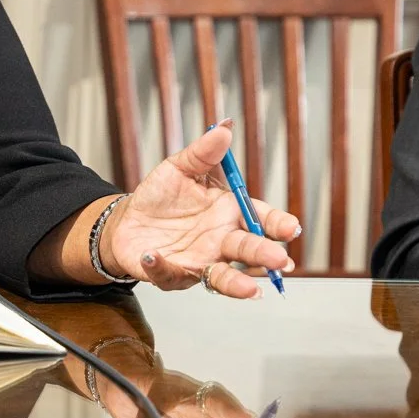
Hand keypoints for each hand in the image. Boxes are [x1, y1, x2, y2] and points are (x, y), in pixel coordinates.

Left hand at [101, 122, 300, 298]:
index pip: (260, 219)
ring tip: (250, 289)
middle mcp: (221, 241)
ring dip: (236, 284)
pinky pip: (170, 275)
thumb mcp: (180, 167)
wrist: (128, 220)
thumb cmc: (161, 196)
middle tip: (279, 259)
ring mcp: (200, 261)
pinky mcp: (172, 275)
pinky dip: (163, 268)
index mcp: (229, 213)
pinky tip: (154, 257)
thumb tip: (225, 128)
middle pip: (247, 250)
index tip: (290, 227)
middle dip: (264, 255)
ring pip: (223, 276)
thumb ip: (203, 152)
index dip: (277, 224)